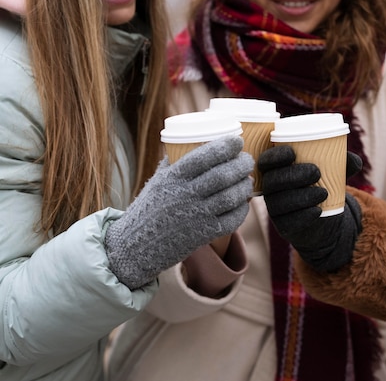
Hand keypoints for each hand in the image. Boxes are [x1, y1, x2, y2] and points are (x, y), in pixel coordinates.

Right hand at [104, 135, 253, 288]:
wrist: (136, 246)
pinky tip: (243, 202)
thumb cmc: (149, 208)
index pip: (204, 157)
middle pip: (222, 176)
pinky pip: (232, 220)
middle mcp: (184, 196)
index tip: (237, 141)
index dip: (225, 146)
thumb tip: (192, 141)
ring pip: (231, 197)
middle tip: (248, 160)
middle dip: (241, 165)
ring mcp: (195, 216)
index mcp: (172, 178)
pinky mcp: (203, 235)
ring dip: (244, 187)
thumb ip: (175, 162)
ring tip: (247, 181)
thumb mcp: (157, 180)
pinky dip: (242, 209)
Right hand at [257, 145, 362, 271]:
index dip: (275, 156)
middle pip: (272, 181)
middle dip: (293, 175)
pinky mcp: (284, 227)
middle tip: (316, 172)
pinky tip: (318, 211)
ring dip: (301, 196)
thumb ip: (343, 163)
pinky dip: (304, 215)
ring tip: (324, 193)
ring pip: (279, 202)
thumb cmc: (322, 184)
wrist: (323, 217)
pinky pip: (288, 222)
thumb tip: (355, 161)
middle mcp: (271, 190)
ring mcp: (276, 210)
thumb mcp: (332, 172)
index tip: (292, 153)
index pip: (266, 161)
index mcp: (277, 170)